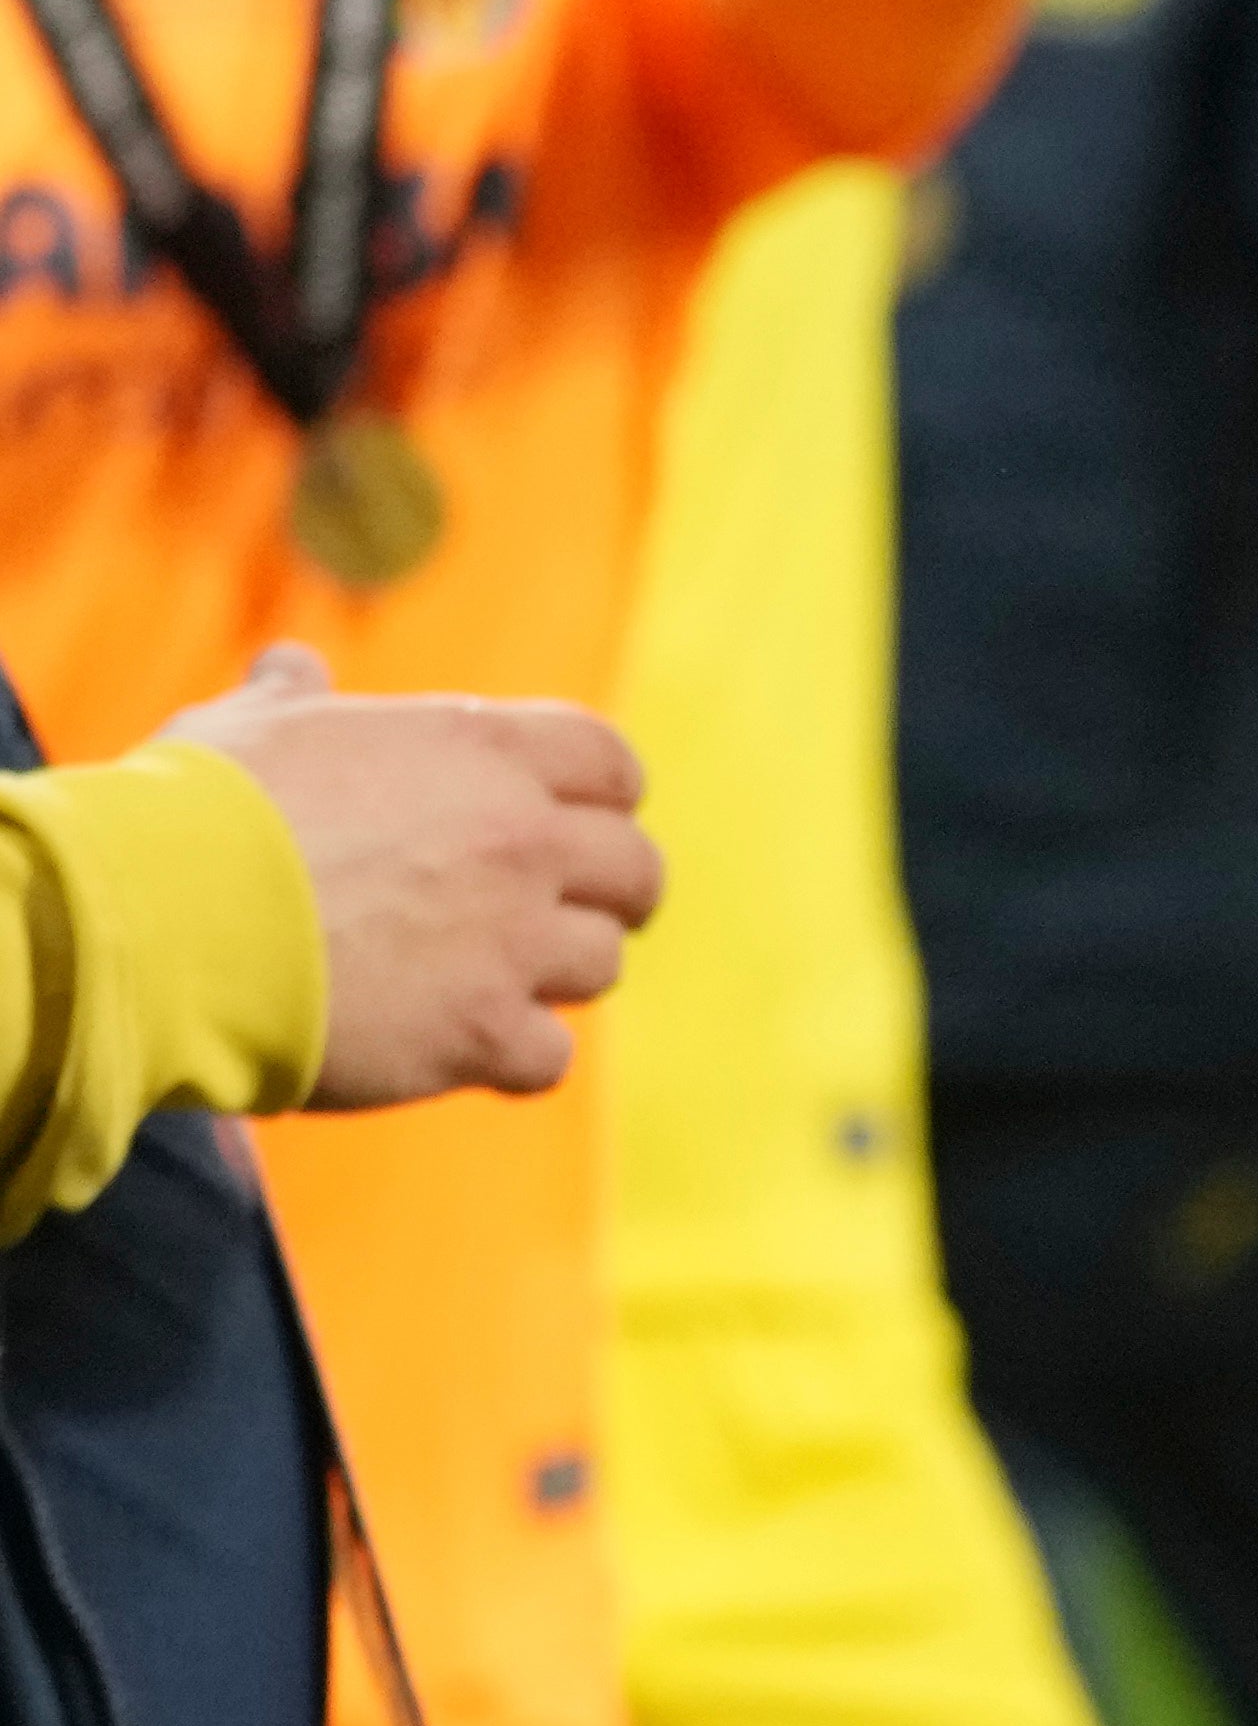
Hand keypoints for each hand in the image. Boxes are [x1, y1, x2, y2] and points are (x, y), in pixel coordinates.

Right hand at [158, 645, 658, 1106]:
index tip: (577, 824)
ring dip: (555, 976)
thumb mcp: (247, 727)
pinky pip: (548, 1056)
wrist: (154, 921)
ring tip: (488, 981)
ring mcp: (512, 938)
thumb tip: (290, 667)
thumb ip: (292, 698)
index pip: (610, 765)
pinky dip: (514, 1058)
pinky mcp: (480, 1030)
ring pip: (600, 963)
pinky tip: (463, 1051)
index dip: (602, 799)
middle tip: (563, 915)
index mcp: (484, 750)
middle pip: (635, 869)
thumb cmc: (192, 813)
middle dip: (608, 893)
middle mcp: (523, 838)